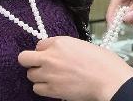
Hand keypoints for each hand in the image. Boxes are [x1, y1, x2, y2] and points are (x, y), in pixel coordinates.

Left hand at [18, 36, 132, 100]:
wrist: (108, 79)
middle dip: (30, 61)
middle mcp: (50, 57)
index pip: (39, 44)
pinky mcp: (52, 90)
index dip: (45, 50)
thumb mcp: (82, 45)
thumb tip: (58, 53)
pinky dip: (43, 88)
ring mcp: (49, 74)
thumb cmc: (102, 62)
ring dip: (38, 76)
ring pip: (30, 75)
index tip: (51, 55)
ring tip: (51, 77)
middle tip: (39, 65)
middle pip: (24, 58)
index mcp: (59, 42)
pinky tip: (53, 86)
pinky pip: (37, 89)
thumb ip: (65, 48)